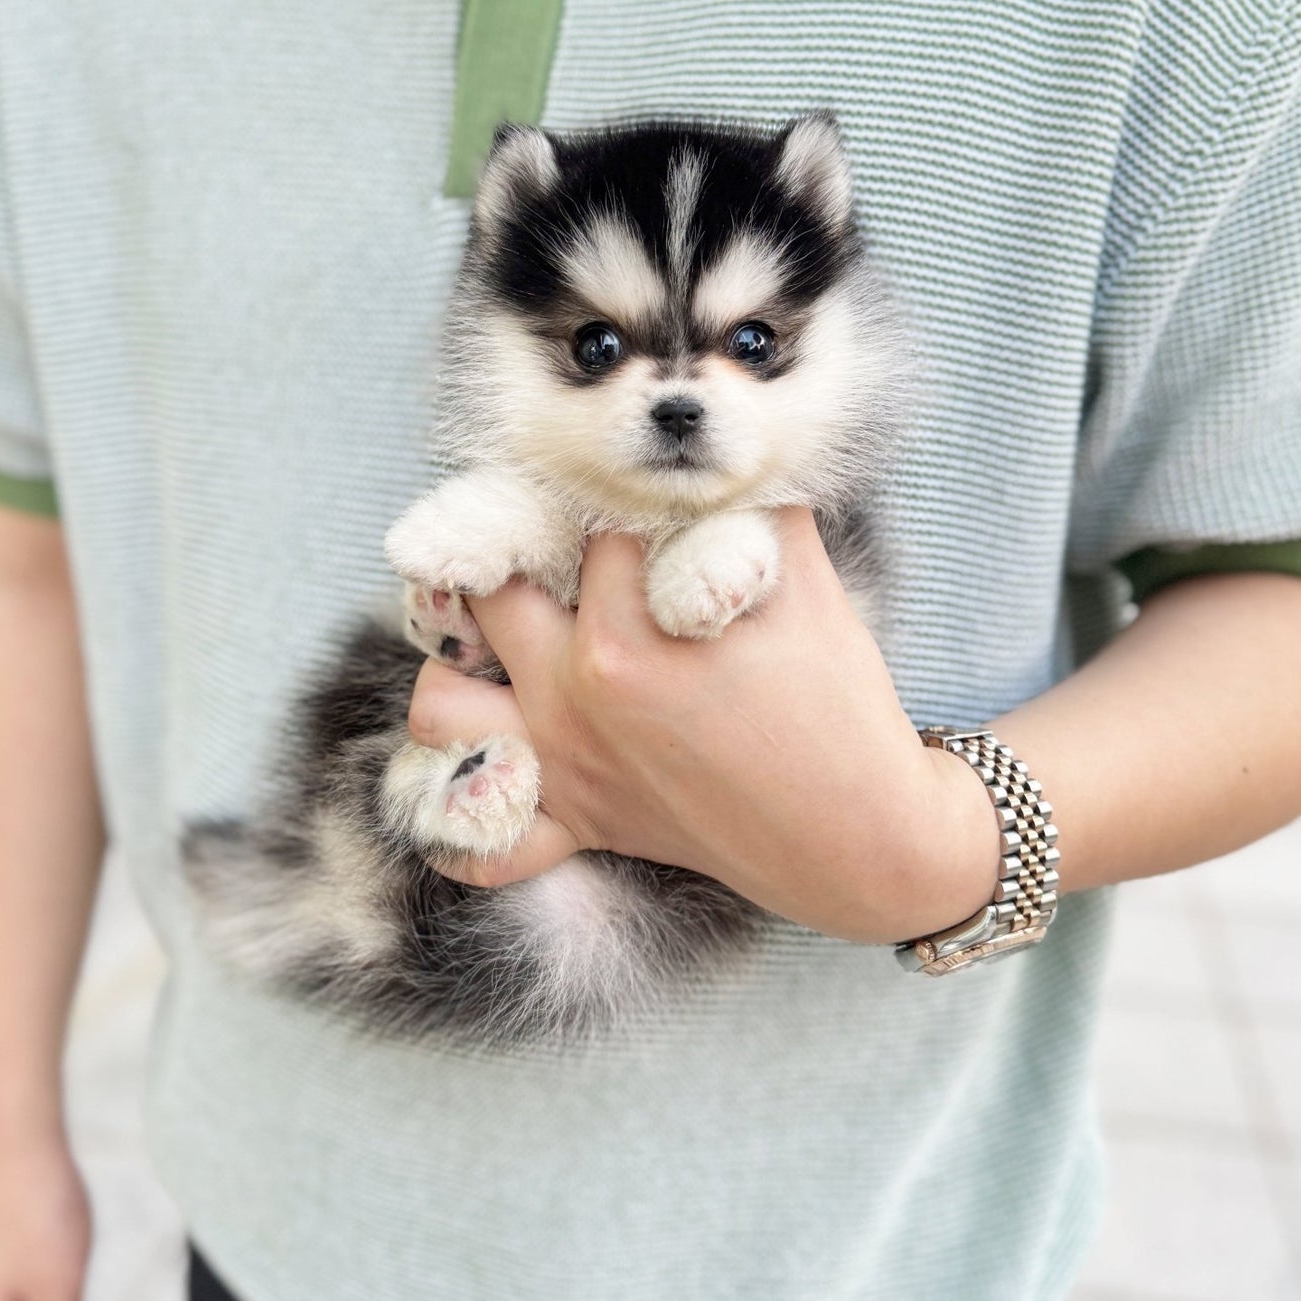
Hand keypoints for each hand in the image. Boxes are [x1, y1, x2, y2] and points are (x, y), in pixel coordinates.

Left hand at [408, 508, 1000, 942]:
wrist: (860, 835)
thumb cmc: (839, 706)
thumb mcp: (806, 585)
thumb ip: (757, 507)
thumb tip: (728, 454)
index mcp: (626, 631)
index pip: (586, 529)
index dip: (611, 499)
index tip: (629, 493)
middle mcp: (574, 695)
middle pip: (491, 594)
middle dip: (515, 558)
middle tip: (549, 548)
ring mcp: (565, 766)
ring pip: (440, 708)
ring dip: (455, 668)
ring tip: (494, 645)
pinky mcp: (580, 827)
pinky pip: (482, 846)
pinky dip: (463, 821)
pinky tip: (485, 772)